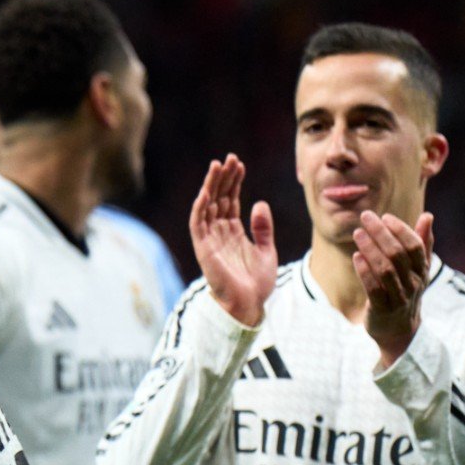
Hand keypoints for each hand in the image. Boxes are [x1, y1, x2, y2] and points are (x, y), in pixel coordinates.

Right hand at [191, 154, 276, 327]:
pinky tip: (206, 192)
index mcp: (233, 232)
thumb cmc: (257, 284)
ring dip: (211, 186)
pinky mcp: (203, 249)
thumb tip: (259, 204)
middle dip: (223, 178)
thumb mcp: (267, 251)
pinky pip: (198, 225)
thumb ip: (263, 228)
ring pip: (208, 207)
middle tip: (229, 158)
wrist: (249, 305)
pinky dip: (200, 208)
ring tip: (218, 166)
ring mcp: (210, 240)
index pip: (231, 201)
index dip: (234, 182)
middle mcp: (219, 233)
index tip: (239, 164)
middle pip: (219, 199)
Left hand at [353, 209, 433, 368]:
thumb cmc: (406, 291)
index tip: (385, 217)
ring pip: (385, 270)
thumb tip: (427, 215)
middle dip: (381, 233)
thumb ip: (422, 242)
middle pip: (398, 254)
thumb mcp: (417, 268)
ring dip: (370, 249)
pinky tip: (356, 257)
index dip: (401, 229)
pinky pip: (374, 289)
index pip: (414, 246)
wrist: (398, 330)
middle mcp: (413, 283)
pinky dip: (365, 272)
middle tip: (366, 217)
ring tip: (357, 233)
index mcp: (422, 271)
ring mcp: (398, 297)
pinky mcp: (382, 309)